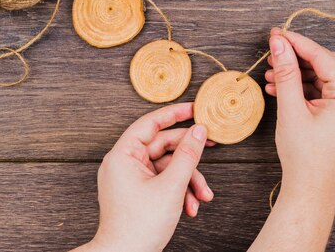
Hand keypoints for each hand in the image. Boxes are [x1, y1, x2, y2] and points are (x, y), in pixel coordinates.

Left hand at [76, 103, 214, 251]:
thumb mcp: (171, 187)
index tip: (194, 108)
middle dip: (189, 158)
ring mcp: (131, 178)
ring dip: (188, 181)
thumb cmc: (138, 226)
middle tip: (211, 148)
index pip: (150, 123)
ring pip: (167, 167)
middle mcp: (124, 163)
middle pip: (163, 146)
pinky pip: (162, 182)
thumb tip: (198, 131)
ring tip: (202, 197)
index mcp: (123, 155)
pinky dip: (178, 192)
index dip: (174, 114)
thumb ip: (188, 155)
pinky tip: (190, 208)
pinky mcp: (138, 192)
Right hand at [249, 28, 334, 251]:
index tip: (277, 33)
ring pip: (325, 78)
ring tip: (272, 76)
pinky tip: (282, 89)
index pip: (323, 57)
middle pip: (326, 64)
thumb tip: (279, 43)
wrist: (311, 191)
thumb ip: (286, 71)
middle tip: (273, 51)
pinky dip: (305, 89)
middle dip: (297, 58)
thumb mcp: (291, 109)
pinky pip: (326, 93)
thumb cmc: (304, 156)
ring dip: (299, 74)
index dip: (297, 42)